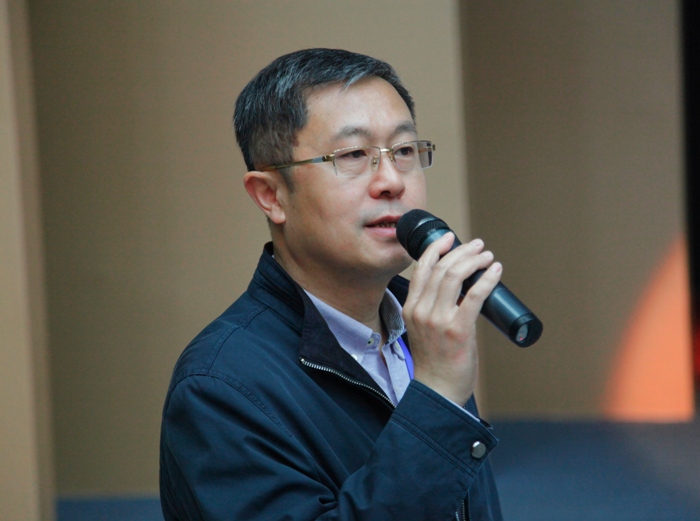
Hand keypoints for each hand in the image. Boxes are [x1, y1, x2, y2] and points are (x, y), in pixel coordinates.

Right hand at [402, 233, 501, 404]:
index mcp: (411, 309)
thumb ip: (432, 309)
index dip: (436, 249)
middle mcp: (421, 311)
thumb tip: (459, 290)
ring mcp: (438, 320)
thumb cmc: (435, 362)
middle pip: (441, 268)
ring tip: (487, 256)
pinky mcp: (458, 330)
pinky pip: (474, 295)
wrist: (438, 390)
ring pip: (455, 276)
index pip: (421, 269)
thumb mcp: (423, 330)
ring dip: (474, 261)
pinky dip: (487, 279)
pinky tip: (495, 271)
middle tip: (478, 246)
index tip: (448, 238)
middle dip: (461, 251)